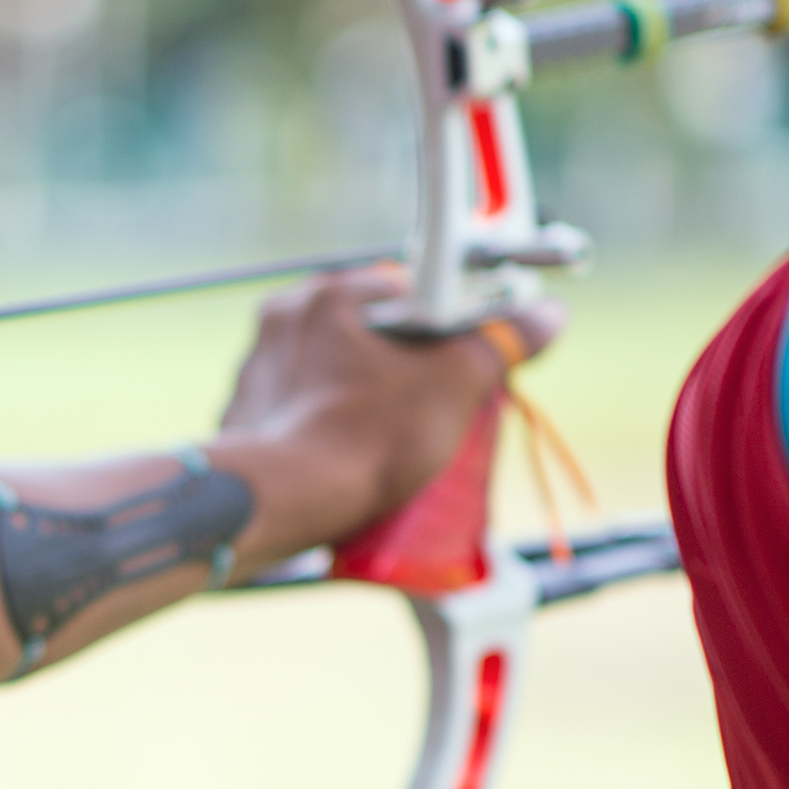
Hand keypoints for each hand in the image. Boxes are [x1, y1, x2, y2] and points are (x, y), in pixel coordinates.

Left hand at [209, 267, 562, 557]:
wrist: (281, 500)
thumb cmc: (366, 435)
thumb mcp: (452, 384)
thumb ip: (500, 344)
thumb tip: (547, 316)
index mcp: (326, 295)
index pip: (402, 288)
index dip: (440, 322)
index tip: (456, 356)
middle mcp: (280, 321)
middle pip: (363, 332)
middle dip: (399, 365)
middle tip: (430, 403)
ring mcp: (253, 370)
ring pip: (327, 374)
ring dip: (358, 397)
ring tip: (391, 438)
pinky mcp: (240, 417)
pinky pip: (296, 412)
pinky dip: (321, 428)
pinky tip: (346, 457)